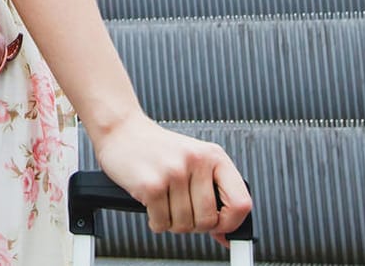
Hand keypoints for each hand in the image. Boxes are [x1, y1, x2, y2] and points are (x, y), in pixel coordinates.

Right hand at [91, 114, 251, 246]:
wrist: (123, 130)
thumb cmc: (158, 149)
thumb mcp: (194, 161)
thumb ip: (213, 194)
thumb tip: (226, 234)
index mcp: (214, 156)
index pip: (242, 203)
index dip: (231, 223)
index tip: (220, 227)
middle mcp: (197, 161)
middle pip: (208, 220)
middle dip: (194, 225)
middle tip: (182, 212)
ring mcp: (174, 172)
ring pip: (184, 225)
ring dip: (172, 223)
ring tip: (164, 204)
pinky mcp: (152, 184)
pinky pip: (161, 223)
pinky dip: (156, 222)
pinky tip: (152, 205)